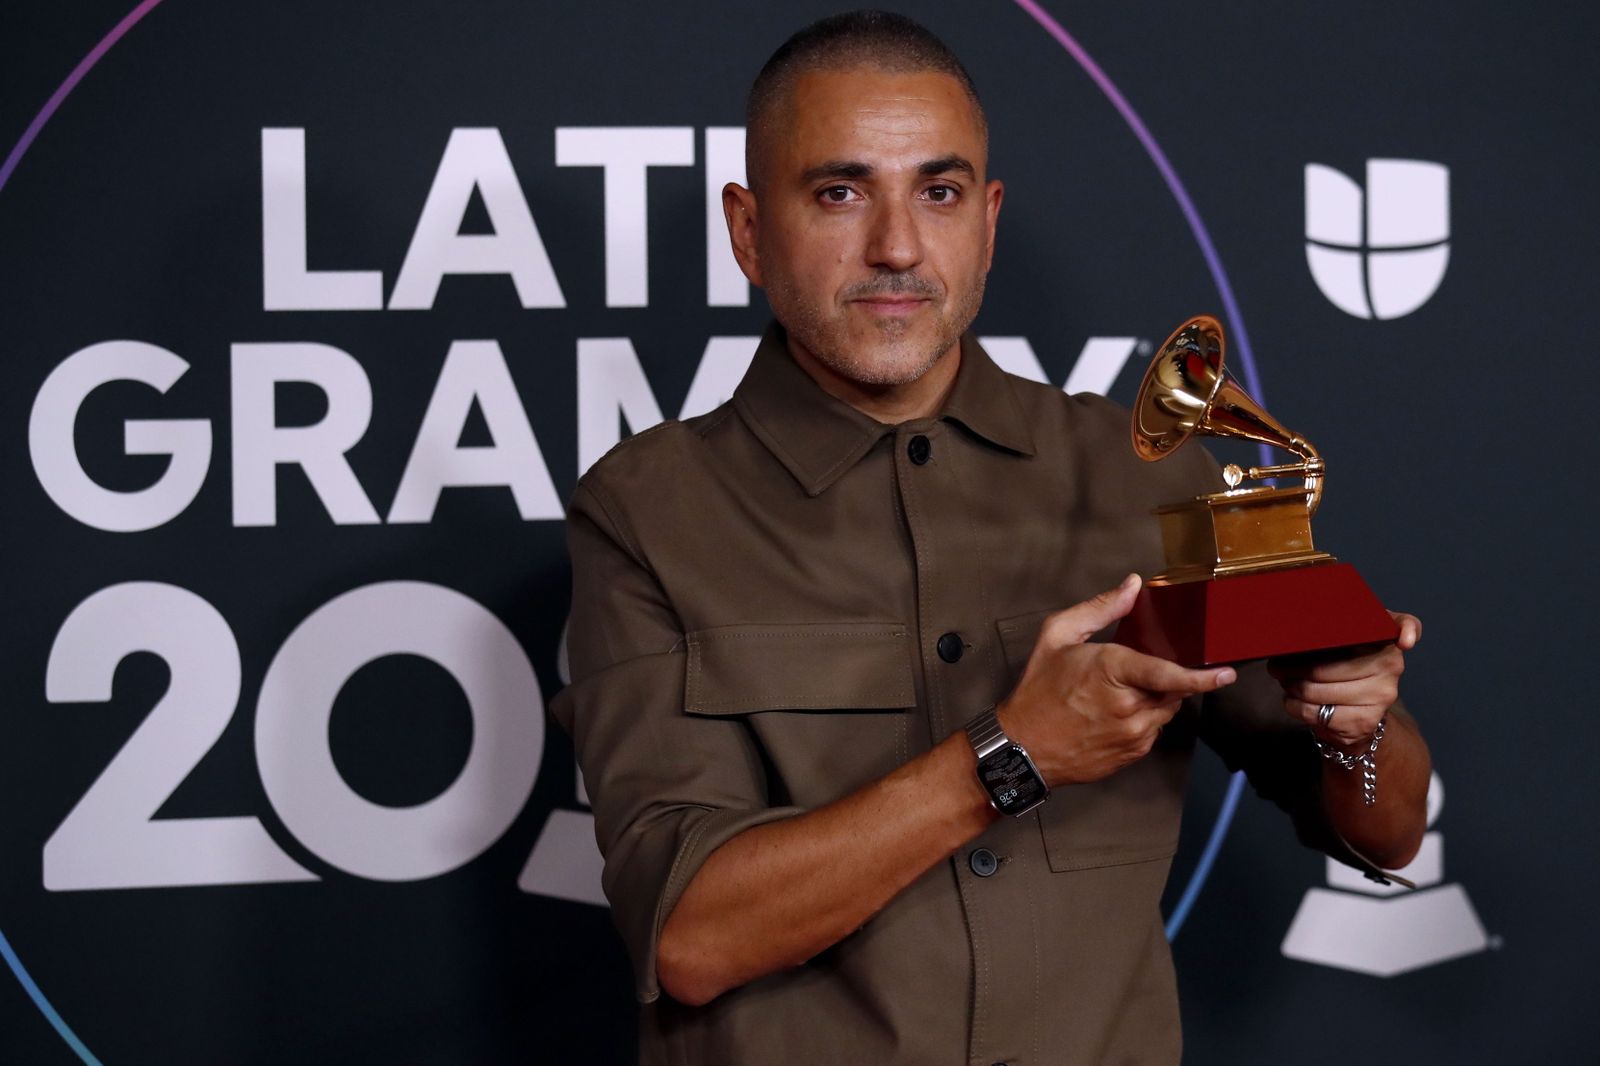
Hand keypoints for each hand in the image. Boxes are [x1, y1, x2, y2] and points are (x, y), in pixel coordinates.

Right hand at [996, 574, 1236, 785]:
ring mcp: (1132, 735)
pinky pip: (1153, 731)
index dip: (1201, 677)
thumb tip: (1132, 586)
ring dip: (1154, 698)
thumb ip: (1099, 608)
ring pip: (1166, 710)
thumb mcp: (1057, 636)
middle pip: (1172, 690)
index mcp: (1112, 671)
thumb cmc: (1038, 690)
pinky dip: (1144, 718)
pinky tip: (1113, 715)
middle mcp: (1128, 707)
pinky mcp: (1132, 754)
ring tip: (1117, 695)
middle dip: (1164, 679)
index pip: (1168, 674)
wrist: (1023, 747)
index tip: (1227, 673)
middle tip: (1135, 675)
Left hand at [1266, 611, 1420, 749]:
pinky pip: (1316, 712)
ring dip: (1291, 686)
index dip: (1408, 630)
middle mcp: (1391, 665)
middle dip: (1292, 667)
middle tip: (1278, 666)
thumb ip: (1334, 626)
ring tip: (1285, 682)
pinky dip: (1295, 706)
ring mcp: (1382, 695)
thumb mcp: (1342, 643)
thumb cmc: (1342, 669)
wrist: (1356, 716)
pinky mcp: (1365, 721)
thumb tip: (1290, 627)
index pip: (1406, 626)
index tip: (1404, 640)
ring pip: (1316, 690)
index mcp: (1386, 638)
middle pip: (1326, 665)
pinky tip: (1295, 700)